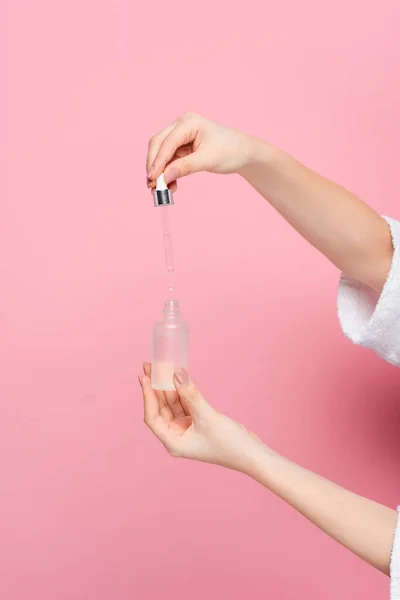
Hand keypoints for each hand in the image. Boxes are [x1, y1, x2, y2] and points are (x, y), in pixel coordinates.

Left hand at [139, 363, 266, 473]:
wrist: (252, 454)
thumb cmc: (230, 443)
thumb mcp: (208, 416)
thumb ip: (191, 395)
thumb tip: (177, 373)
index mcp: (174, 442)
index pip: (152, 417)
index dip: (147, 396)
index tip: (144, 377)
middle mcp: (177, 436)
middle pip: (160, 409)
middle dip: (154, 388)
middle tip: (149, 366)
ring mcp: (187, 430)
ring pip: (172, 405)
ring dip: (167, 387)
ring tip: (161, 367)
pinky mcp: (197, 423)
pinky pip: (184, 404)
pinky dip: (181, 391)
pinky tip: (178, 377)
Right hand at [146, 113, 262, 190]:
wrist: (243, 153)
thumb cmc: (230, 151)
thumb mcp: (208, 160)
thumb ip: (185, 167)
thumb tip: (164, 177)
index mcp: (188, 123)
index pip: (167, 142)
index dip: (158, 161)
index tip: (153, 179)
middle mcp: (181, 126)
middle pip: (158, 144)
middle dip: (154, 165)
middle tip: (151, 185)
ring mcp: (180, 136)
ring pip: (161, 153)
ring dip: (159, 171)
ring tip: (161, 189)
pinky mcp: (181, 147)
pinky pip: (169, 160)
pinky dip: (168, 172)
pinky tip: (171, 185)